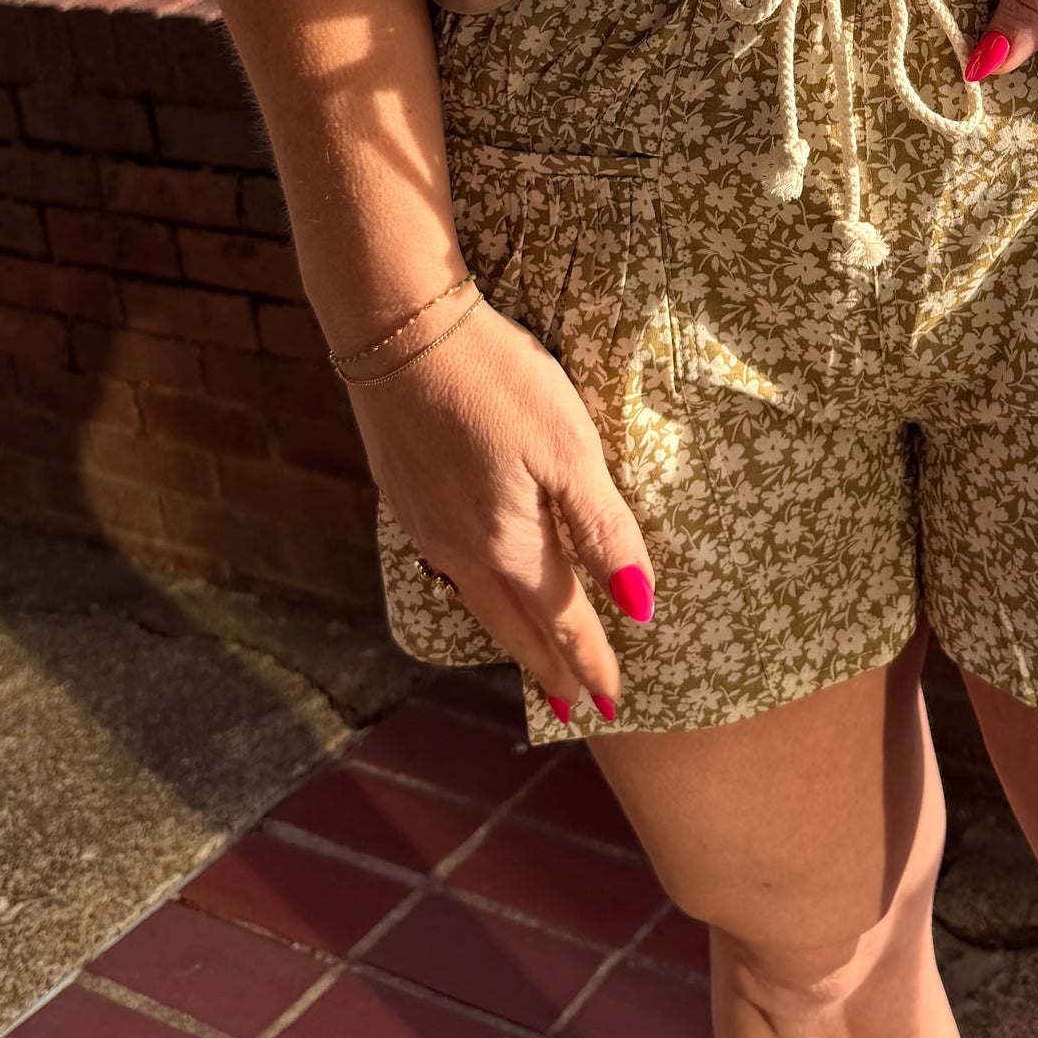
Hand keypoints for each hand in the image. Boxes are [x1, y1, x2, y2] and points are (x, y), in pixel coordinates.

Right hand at [349, 295, 652, 717]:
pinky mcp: (406, 496)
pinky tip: (480, 588)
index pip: (563, 623)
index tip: (613, 701)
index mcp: (509, 547)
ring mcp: (426, 528)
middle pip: (515, 629)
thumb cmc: (496, 382)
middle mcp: (461, 553)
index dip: (592, 661)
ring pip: (478, 604)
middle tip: (573, 706)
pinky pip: (450, 572)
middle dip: (549, 668)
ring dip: (511, 639)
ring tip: (532, 659)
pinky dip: (478, 598)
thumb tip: (639, 603)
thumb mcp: (571, 449)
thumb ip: (604, 529)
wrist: (399, 331)